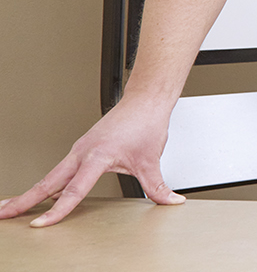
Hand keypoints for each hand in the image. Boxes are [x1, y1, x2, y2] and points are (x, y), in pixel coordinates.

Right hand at [0, 96, 182, 226]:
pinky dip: (46, 183)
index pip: (74, 190)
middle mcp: (83, 152)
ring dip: (31, 192)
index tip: (41, 224)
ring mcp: (80, 150)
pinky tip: (41, 194)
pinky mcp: (82, 149)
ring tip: (11, 208)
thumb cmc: (145, 123)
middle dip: (24, 200)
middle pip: (47, 182)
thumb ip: (157, 186)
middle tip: (3, 215)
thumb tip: (170, 202)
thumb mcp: (151, 160)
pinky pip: (60, 170)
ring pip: (50, 175)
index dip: (58, 210)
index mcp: (97, 155)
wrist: (145, 100)